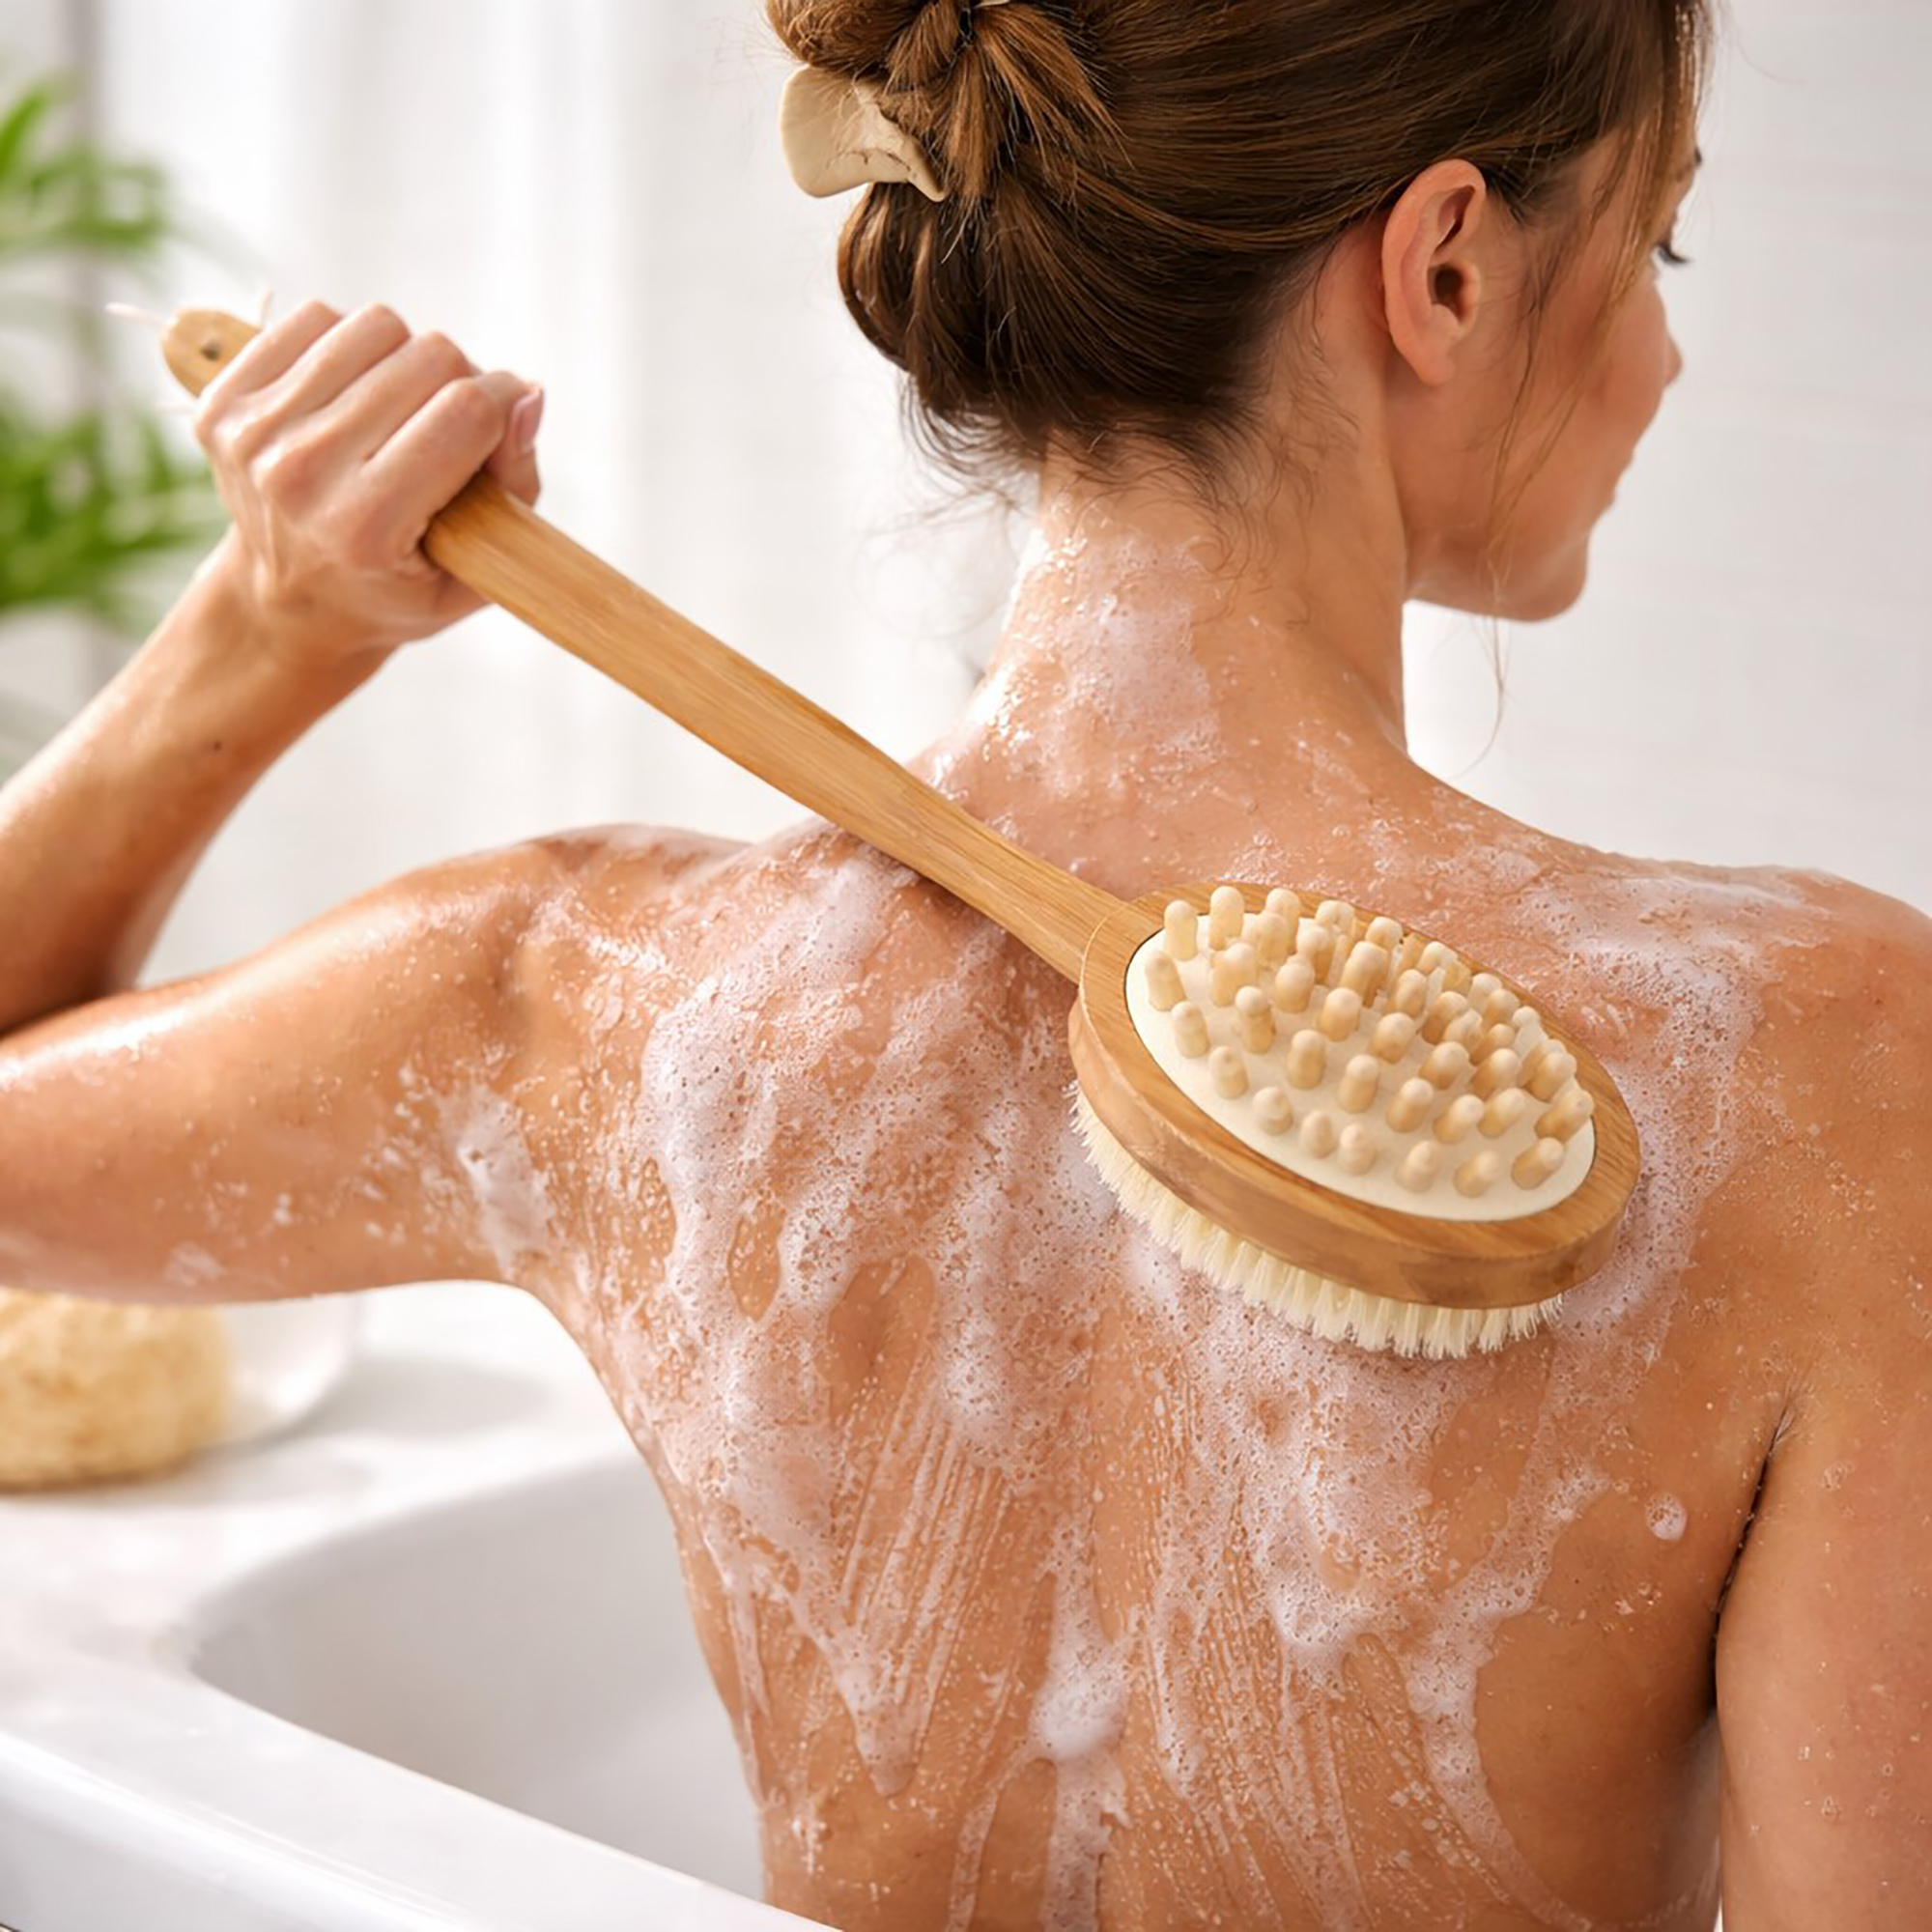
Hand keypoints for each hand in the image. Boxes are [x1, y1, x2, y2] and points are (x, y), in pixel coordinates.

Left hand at [191, 299, 544, 671]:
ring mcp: (255, 432)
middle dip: (461, 381)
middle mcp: (301, 473)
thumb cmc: (396, 591)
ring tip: (405, 408)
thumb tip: (527, 394)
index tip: (507, 419)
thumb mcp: (475, 575)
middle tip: (454, 423)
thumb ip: (515, 488)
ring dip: (406, 359)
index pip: (466, 412)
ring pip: (376, 326)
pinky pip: (317, 319)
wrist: (289, 605)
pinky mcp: (225, 400)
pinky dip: (352, 345)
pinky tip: (357, 392)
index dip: (505, 402)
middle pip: (427, 357)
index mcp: (365, 527)